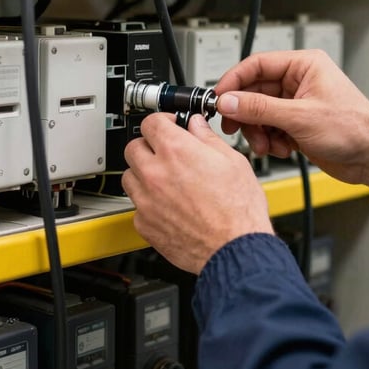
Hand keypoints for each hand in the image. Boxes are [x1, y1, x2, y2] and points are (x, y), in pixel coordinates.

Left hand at [123, 112, 273, 274]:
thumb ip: (208, 139)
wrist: (235, 248)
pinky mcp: (144, 224)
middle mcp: (155, 173)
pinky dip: (148, 203)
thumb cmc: (238, 209)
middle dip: (149, 146)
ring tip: (165, 180)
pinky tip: (167, 206)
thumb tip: (197, 126)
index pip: (151, 122)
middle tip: (165, 152)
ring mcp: (146, 200)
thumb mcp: (233, 161)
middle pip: (133, 147)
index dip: (161, 121)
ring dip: (143, 174)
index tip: (168, 126)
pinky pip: (136, 206)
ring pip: (129, 176)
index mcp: (176, 150)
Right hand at [215, 49, 368, 199]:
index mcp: (304, 66)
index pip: (257, 65)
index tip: (218, 98)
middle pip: (254, 91)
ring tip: (265, 145)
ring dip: (258, 131)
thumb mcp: (300, 117)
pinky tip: (281, 149)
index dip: (234, 81)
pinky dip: (270, 140)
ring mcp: (297, 104)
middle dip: (246, 113)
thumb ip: (259, 108)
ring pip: (260, 112)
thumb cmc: (355, 129)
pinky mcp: (297, 124)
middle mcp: (299, 81)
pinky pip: (270, 128)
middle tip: (234, 127)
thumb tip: (229, 101)